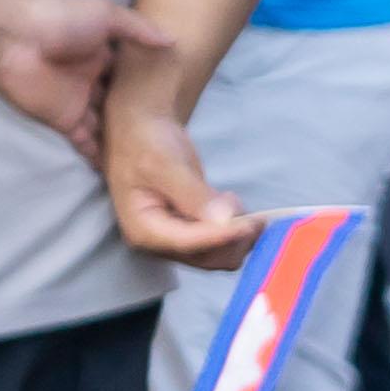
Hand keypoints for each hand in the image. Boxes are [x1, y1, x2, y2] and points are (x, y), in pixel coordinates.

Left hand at [0, 0, 172, 158]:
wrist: (11, 39)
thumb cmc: (57, 20)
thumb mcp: (103, 13)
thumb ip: (137, 28)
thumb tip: (172, 41)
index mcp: (102, 55)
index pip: (131, 76)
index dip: (151, 89)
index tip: (176, 105)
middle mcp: (92, 81)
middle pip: (120, 105)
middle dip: (140, 120)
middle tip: (171, 140)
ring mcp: (79, 103)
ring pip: (107, 127)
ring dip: (124, 142)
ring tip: (154, 161)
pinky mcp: (64, 121)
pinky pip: (86, 142)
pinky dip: (100, 156)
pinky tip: (123, 171)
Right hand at [102, 97, 257, 265]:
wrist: (142, 132)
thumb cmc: (145, 143)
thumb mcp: (164, 163)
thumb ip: (192, 193)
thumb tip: (222, 219)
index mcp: (143, 229)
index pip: (187, 243)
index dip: (219, 236)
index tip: (247, 224)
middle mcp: (160, 243)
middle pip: (208, 258)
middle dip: (232, 236)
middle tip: (240, 202)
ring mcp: (178, 240)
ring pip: (221, 255)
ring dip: (238, 234)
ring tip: (232, 198)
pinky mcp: (194, 234)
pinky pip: (224, 244)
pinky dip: (237, 230)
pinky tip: (232, 205)